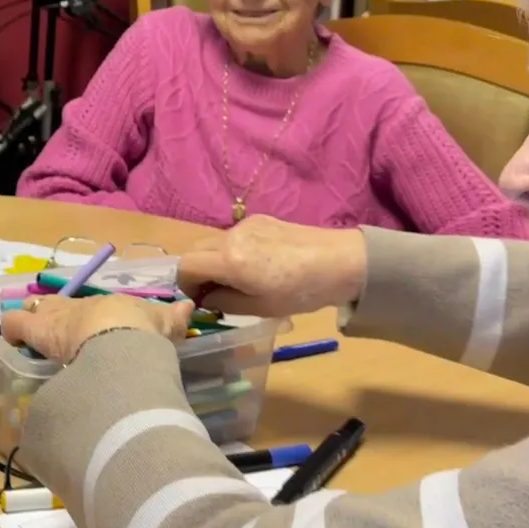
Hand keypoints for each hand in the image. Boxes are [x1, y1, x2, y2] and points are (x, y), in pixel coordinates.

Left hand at [0, 294, 193, 363]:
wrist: (124, 339)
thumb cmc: (143, 330)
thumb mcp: (163, 324)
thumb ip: (174, 318)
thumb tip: (190, 305)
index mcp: (106, 306)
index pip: (88, 307)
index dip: (81, 316)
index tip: (80, 326)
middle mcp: (78, 306)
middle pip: (57, 304)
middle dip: (52, 315)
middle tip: (50, 331)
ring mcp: (55, 316)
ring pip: (33, 310)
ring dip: (29, 321)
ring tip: (24, 340)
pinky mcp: (36, 329)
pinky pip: (14, 324)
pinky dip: (10, 330)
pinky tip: (10, 343)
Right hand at [176, 215, 366, 318]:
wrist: (342, 262)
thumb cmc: (302, 292)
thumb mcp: (261, 308)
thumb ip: (225, 302)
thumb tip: (207, 298)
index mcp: (230, 261)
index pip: (186, 267)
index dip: (186, 285)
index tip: (199, 300)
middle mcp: (231, 237)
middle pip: (195, 250)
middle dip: (197, 271)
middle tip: (214, 291)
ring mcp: (246, 225)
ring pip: (214, 242)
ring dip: (215, 260)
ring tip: (238, 279)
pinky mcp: (260, 219)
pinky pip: (233, 236)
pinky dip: (232, 251)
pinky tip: (258, 264)